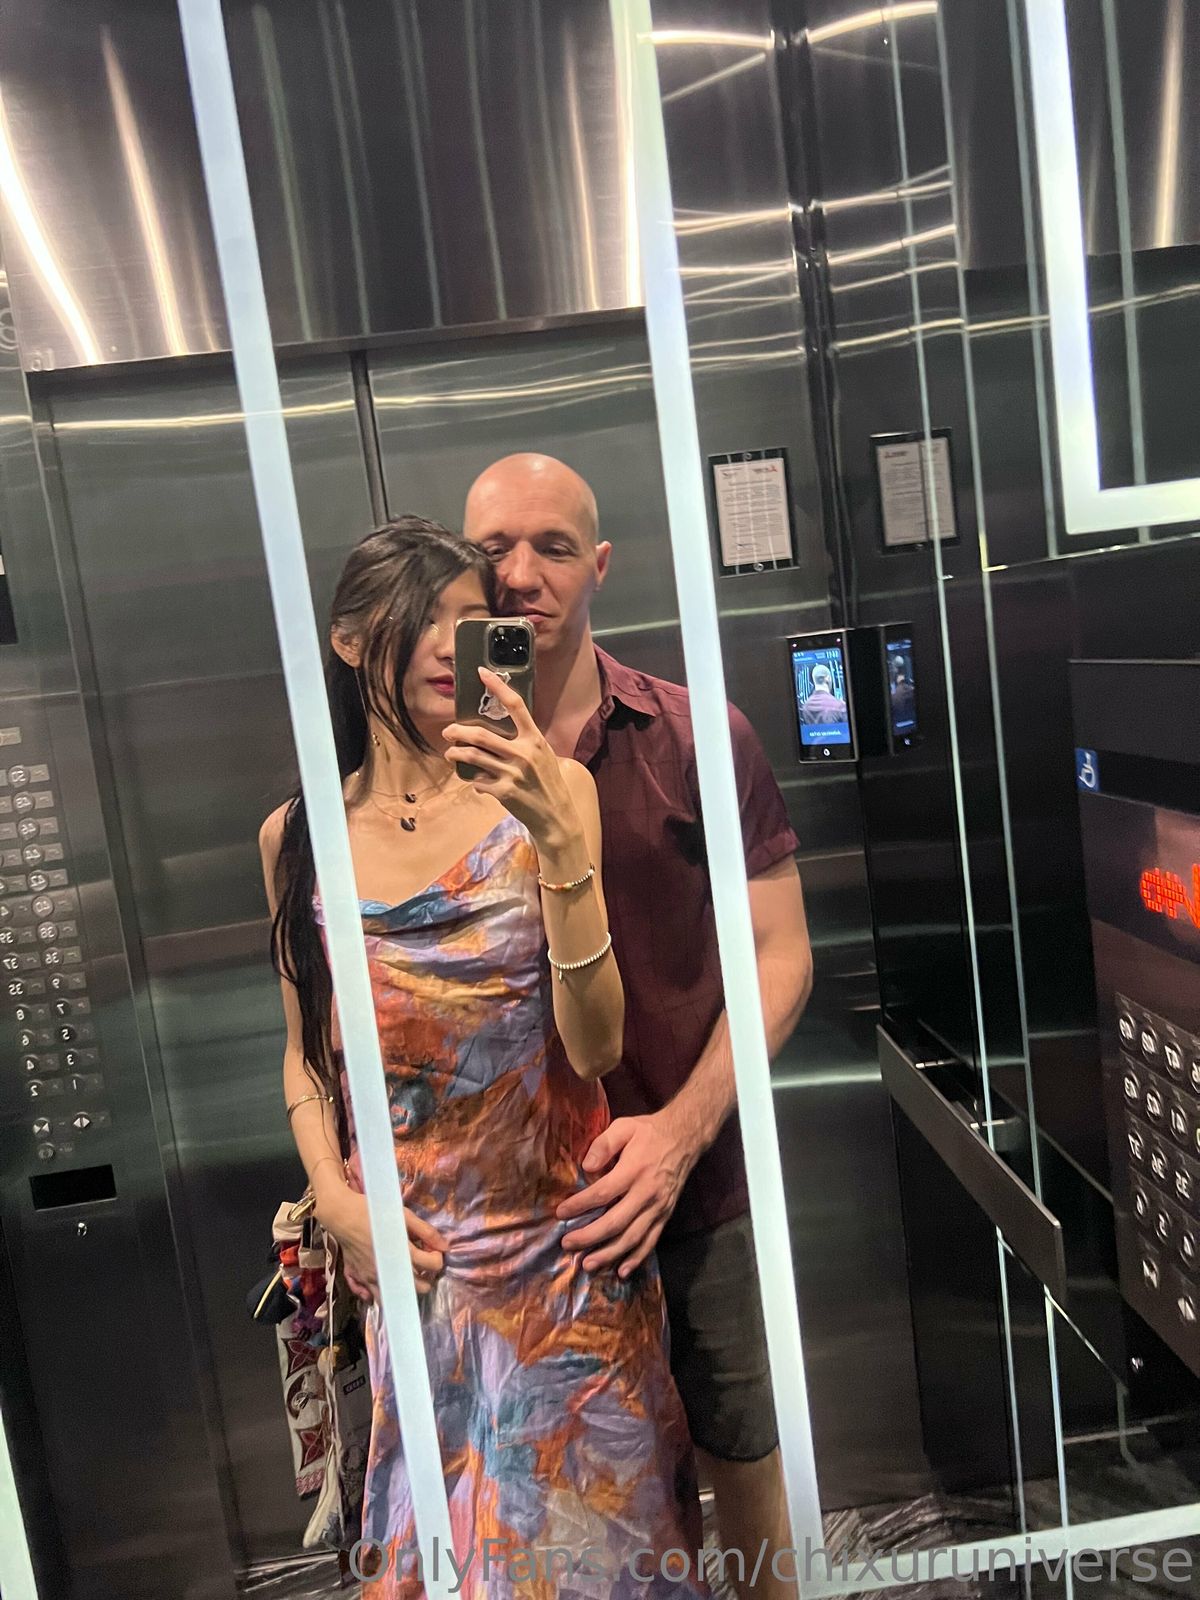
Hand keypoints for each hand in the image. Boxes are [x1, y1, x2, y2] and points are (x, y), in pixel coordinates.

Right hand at [317, 1187, 447, 1301]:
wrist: (343, 1214)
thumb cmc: (374, 1212)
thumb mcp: (404, 1215)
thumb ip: (426, 1231)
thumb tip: (445, 1247)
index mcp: (402, 1253)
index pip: (431, 1266)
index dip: (438, 1259)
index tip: (434, 1251)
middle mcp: (389, 1271)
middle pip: (418, 1288)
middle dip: (427, 1277)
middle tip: (423, 1264)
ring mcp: (372, 1278)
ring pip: (396, 1297)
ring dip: (406, 1288)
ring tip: (407, 1274)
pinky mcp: (358, 1278)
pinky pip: (371, 1296)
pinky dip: (380, 1294)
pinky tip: (386, 1283)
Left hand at [442, 669, 575, 849]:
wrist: (555, 816)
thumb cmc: (548, 782)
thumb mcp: (543, 755)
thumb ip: (523, 742)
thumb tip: (495, 731)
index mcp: (535, 739)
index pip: (515, 705)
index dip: (497, 686)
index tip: (481, 673)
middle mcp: (523, 754)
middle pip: (481, 735)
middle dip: (458, 731)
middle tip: (448, 732)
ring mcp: (512, 774)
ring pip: (472, 757)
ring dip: (455, 753)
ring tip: (450, 753)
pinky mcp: (503, 792)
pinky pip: (477, 780)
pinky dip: (472, 779)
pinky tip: (472, 779)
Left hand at [556, 1112, 696, 1276]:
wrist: (684, 1139)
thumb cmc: (648, 1132)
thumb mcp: (624, 1127)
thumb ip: (604, 1144)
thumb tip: (585, 1167)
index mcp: (634, 1169)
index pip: (603, 1193)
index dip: (580, 1205)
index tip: (560, 1213)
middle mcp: (647, 1192)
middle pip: (616, 1221)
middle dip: (590, 1236)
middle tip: (567, 1244)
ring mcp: (658, 1207)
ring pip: (632, 1237)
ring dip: (610, 1253)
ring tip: (588, 1264)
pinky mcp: (665, 1216)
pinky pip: (651, 1241)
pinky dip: (637, 1259)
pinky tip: (621, 1271)